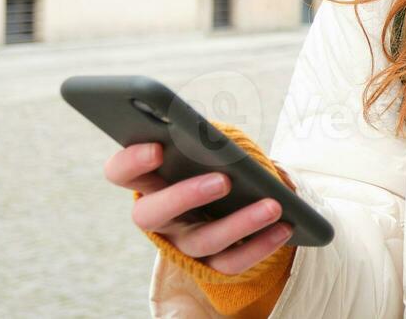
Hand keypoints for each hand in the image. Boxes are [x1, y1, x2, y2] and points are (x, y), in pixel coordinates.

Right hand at [106, 142, 291, 274]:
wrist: (236, 198)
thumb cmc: (216, 161)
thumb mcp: (209, 147)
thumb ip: (208, 141)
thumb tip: (228, 146)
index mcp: (150, 180)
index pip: (121, 172)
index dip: (131, 162)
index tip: (157, 147)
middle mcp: (159, 216)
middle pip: (150, 215)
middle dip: (184, 197)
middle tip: (223, 180)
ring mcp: (183, 242)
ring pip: (201, 241)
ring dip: (239, 224)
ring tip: (273, 205)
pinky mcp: (210, 264)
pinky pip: (231, 262)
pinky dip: (260, 246)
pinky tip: (285, 227)